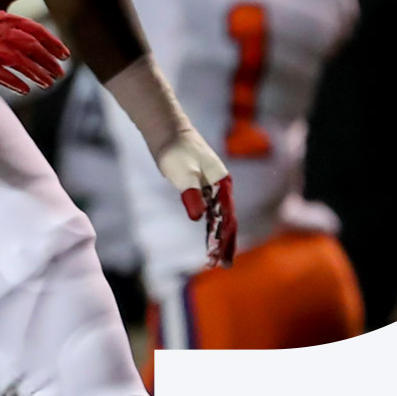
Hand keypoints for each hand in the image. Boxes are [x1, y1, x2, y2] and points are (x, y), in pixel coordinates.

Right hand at [0, 11, 68, 94]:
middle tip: (59, 74)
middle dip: (48, 62)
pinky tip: (25, 90)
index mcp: (8, 20)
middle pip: (32, 47)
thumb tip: (40, 43)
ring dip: (36, 74)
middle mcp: (0, 31)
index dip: (54, 44)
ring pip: (19, 61)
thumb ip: (17, 29)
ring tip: (48, 84)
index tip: (65, 56)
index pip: (38, 31)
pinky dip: (13, 82)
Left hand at [157, 132, 235, 265]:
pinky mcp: (201, 186)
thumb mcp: (182, 174)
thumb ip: (192, 196)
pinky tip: (209, 233)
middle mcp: (222, 187)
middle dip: (227, 243)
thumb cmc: (175, 151)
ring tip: (216, 256)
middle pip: (228, 220)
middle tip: (225, 265)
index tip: (220, 259)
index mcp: (223, 185)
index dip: (224, 240)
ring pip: (220, 216)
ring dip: (219, 236)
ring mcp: (213, 187)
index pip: (227, 218)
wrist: (167, 130)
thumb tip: (200, 218)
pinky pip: (212, 210)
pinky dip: (211, 224)